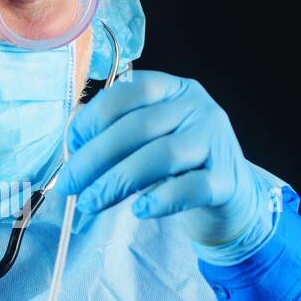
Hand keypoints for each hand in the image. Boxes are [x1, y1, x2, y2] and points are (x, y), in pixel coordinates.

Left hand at [59, 70, 272, 259]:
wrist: (231, 194)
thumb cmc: (178, 164)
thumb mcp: (150, 138)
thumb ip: (117, 135)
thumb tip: (74, 152)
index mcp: (173, 89)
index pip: (130, 91)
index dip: (94, 118)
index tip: (72, 147)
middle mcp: (197, 108)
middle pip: (139, 127)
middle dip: (95, 158)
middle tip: (69, 185)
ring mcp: (215, 141)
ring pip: (161, 156)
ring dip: (118, 181)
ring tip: (91, 203)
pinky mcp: (226, 180)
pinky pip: (192, 187)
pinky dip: (161, 199)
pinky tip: (139, 210)